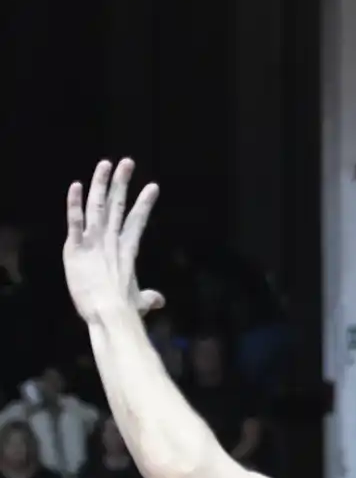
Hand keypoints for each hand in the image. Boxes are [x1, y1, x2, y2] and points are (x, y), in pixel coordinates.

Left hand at [63, 159, 164, 323]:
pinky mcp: (76, 247)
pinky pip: (75, 221)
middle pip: (118, 205)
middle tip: (127, 162)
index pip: (137, 220)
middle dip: (122, 182)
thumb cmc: (125, 310)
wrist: (110, 314)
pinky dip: (74, 203)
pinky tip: (76, 185)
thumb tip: (159, 300)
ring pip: (98, 206)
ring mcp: (94, 242)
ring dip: (102, 183)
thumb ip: (148, 298)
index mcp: (127, 250)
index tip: (152, 186)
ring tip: (106, 164)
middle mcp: (112, 240)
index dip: (144, 203)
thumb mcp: (139, 302)